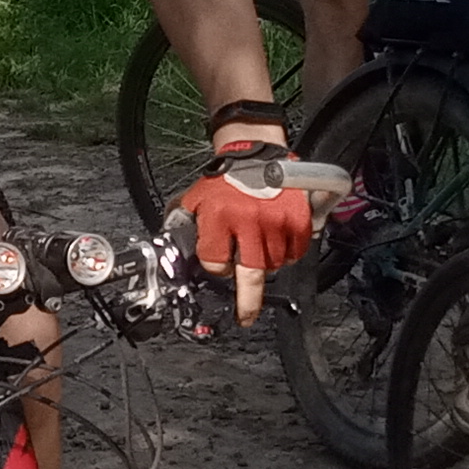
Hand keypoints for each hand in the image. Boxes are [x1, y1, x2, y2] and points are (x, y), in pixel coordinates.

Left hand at [170, 159, 316, 326]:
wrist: (257, 151)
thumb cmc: (226, 178)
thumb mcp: (196, 198)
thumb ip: (182, 224)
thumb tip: (169, 246)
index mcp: (219, 218)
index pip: (216, 264)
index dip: (216, 268)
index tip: (219, 264)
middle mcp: (248, 223)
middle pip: (251, 277)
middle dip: (248, 302)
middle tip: (246, 316)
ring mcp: (276, 222)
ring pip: (274, 265)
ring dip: (267, 265)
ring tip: (260, 249)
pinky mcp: (298, 218)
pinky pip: (296, 251)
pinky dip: (289, 252)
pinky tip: (279, 241)